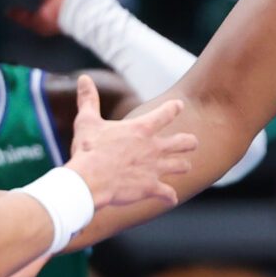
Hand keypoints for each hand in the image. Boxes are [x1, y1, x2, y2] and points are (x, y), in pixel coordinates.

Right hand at [65, 75, 194, 211]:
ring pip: (181, 166)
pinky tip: (171, 198)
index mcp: (141, 129)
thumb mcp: (87, 121)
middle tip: (192, 142)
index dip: (174, 108)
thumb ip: (89, 100)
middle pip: (183, 142)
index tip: (179, 105)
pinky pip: (168, 193)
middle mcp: (153, 148)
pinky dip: (170, 196)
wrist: (90, 181)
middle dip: (189, 142)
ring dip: (183, 166)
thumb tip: (83, 78)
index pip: (166, 113)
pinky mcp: (150, 188)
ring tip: (185, 166)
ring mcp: (154, 169)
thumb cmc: (88, 150)